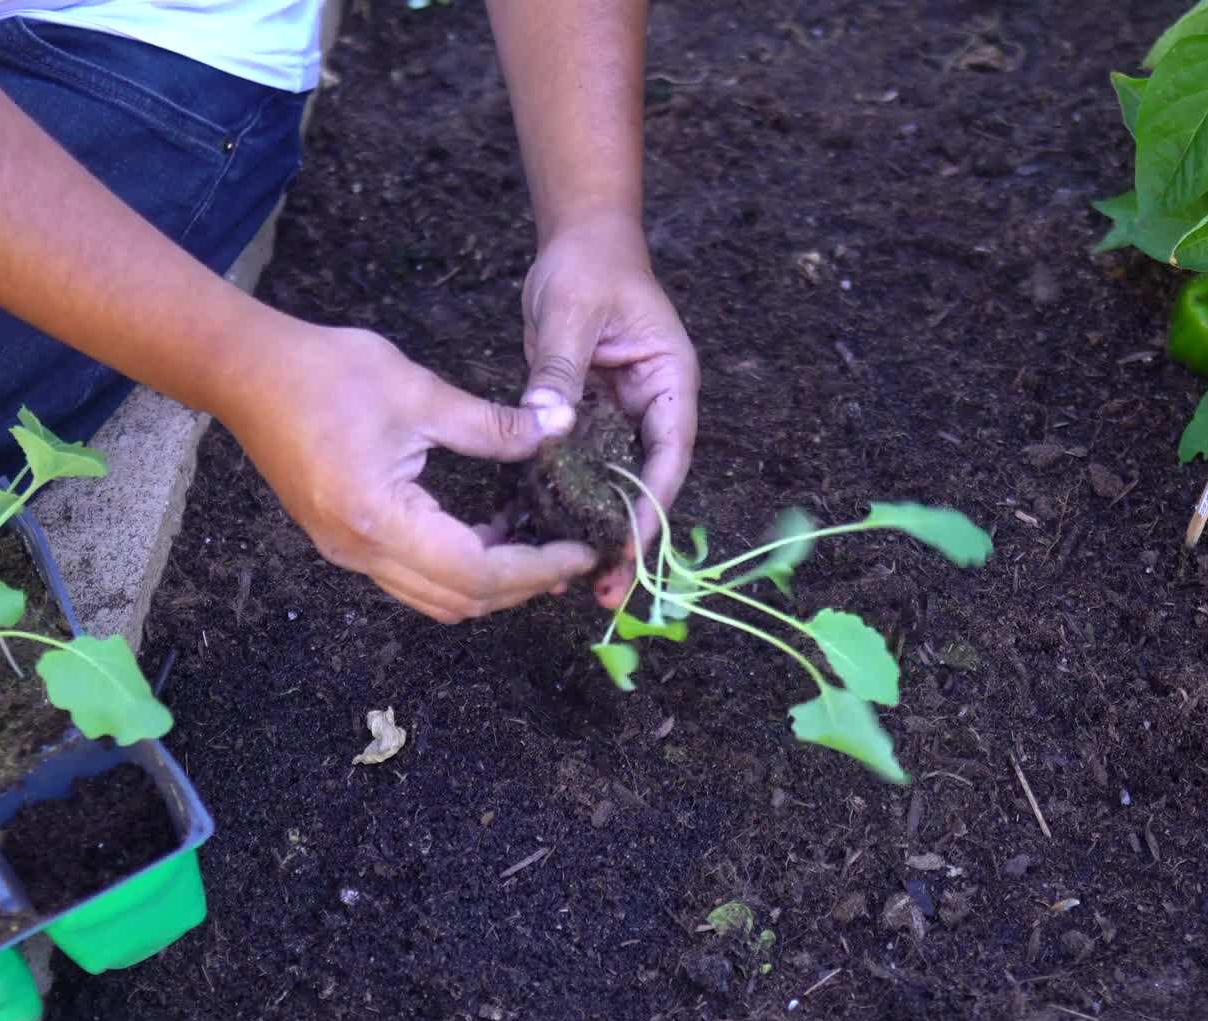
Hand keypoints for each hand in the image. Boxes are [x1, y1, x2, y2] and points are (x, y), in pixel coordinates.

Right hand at [218, 321, 595, 622]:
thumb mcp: (418, 391)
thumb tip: (557, 428)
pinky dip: (460, 566)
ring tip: (537, 541)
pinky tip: (490, 528)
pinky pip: (414, 576)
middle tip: (571, 553)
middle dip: (523, 584)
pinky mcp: (345, 542)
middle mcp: (360, 553)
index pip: (477, 572)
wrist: (245, 371)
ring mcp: (348, 553)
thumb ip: (491, 423)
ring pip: (437, 597)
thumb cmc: (323, 372)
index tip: (581, 550)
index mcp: (379, 519)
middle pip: (460, 600)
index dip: (536, 567)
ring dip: (492, 580)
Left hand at [518, 213, 699, 606]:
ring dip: (595, 531)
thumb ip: (559, 370)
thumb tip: (548, 425)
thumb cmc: (588, 267)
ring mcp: (620, 417)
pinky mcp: (587, 419)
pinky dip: (562, 501)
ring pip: (612, 485)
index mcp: (669, 383)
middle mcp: (651, 408)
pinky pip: (578, 468)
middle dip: (627, 538)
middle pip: (645, 484)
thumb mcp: (570, 314)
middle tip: (607, 592)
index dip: (651, 505)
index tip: (628, 545)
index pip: (669, 455)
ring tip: (576, 587)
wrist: (579, 241)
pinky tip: (537, 535)